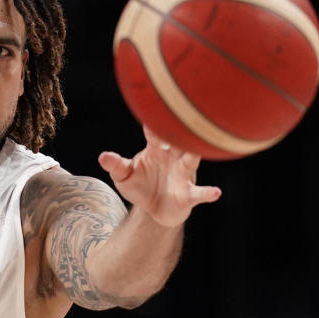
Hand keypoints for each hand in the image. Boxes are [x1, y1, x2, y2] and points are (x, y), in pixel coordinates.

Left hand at [98, 125, 220, 226]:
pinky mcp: (189, 194)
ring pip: (192, 161)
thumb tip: (103, 157)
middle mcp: (173, 158)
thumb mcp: (123, 177)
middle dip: (180, 131)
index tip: (154, 108)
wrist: (153, 210)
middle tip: (184, 117)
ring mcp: (183, 174)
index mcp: (155, 150)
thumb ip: (115, 166)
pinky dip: (208, 193)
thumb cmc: (139, 187)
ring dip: (195, 155)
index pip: (154, 133)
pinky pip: (200, 193)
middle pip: (178, 141)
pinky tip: (215, 193)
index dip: (153, 123)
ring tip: (198, 149)